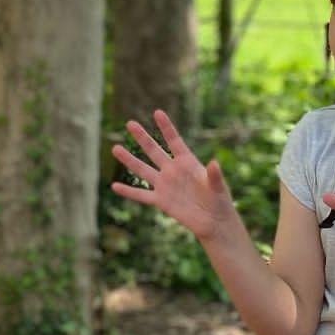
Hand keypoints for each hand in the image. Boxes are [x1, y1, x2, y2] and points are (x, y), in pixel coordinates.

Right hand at [110, 109, 236, 243]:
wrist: (213, 222)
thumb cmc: (219, 201)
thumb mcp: (218, 187)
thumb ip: (214, 175)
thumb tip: (214, 163)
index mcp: (187, 162)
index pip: (174, 141)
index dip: (166, 127)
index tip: (157, 112)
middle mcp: (173, 171)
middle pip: (154, 151)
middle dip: (142, 137)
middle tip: (130, 123)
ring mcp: (165, 185)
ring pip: (143, 170)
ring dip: (129, 160)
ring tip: (115, 148)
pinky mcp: (160, 201)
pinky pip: (141, 195)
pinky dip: (128, 192)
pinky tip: (114, 186)